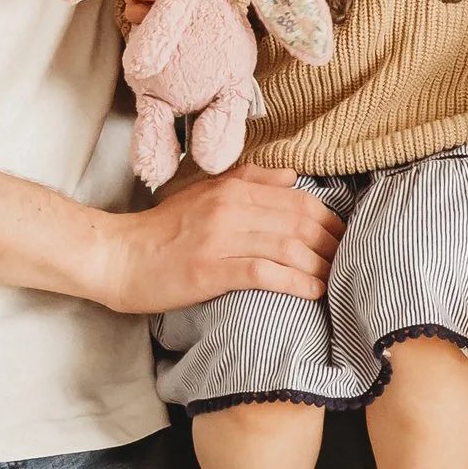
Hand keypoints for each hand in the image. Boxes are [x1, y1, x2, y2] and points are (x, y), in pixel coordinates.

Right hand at [103, 166, 339, 314]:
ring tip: (337, 280)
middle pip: (300, 221)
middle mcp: (230, 208)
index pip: (299, 199)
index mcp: (234, 189)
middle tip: (350, 262)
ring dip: (320, 265)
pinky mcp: (209, 270)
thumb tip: (292, 176)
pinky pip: (263, 273)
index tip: (346, 238)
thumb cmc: (164, 230)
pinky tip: (313, 292)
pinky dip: (294, 282)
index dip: (331, 219)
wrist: (117, 257)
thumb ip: (250, 180)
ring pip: (287, 246)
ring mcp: (219, 239)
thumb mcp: (205, 193)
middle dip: (333, 243)